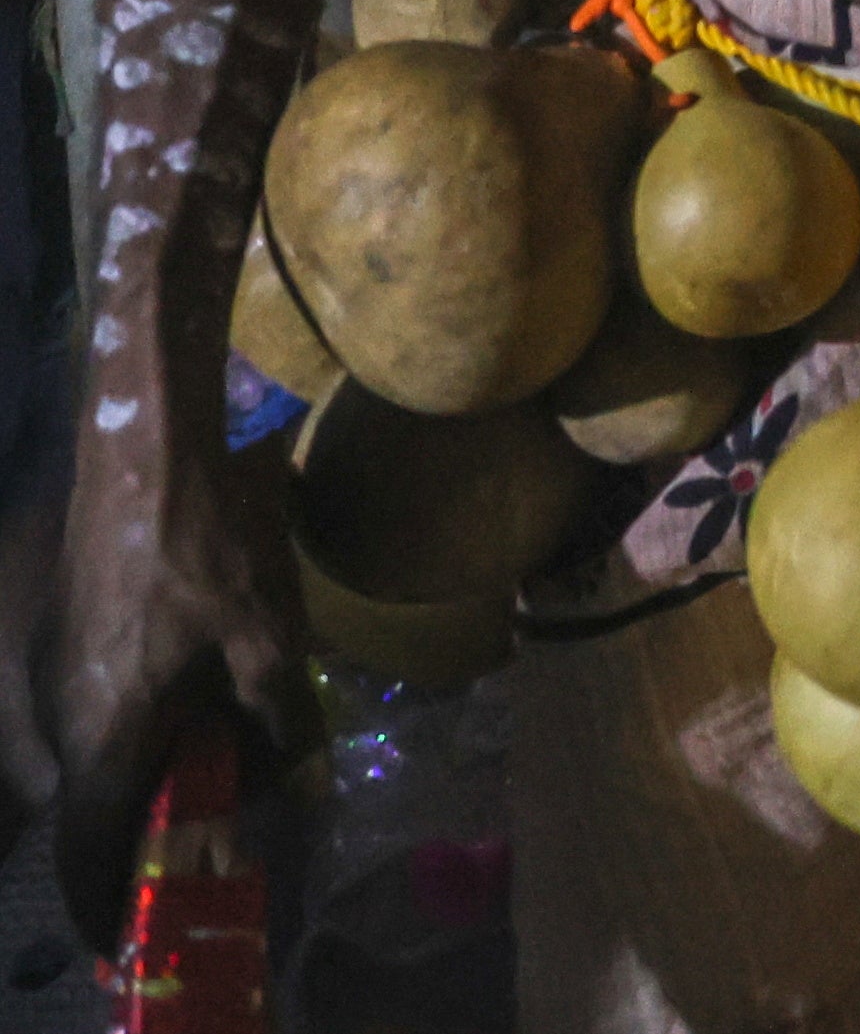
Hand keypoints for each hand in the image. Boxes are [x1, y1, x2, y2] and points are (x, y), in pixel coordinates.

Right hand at [52, 428, 304, 926]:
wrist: (148, 444)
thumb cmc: (209, 544)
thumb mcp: (269, 638)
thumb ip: (274, 720)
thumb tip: (290, 781)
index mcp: (101, 731)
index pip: (87, 849)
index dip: (105, 901)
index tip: (127, 938)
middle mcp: (55, 714)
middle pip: (89, 804)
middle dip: (141, 827)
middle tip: (206, 828)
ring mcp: (48, 670)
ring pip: (86, 753)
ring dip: (139, 769)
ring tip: (211, 758)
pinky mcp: (58, 632)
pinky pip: (86, 707)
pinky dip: (130, 724)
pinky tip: (189, 695)